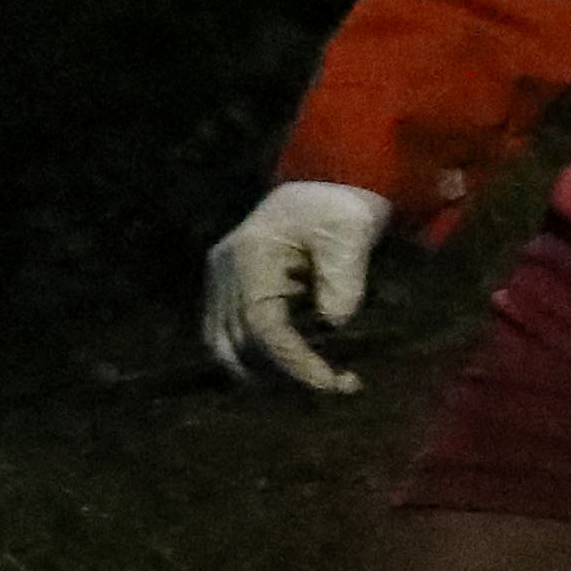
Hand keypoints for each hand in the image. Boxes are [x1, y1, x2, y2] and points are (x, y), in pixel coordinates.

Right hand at [199, 180, 396, 395]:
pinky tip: (299, 364)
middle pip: (238, 345)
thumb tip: (333, 322)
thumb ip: (343, 277)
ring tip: (320, 378)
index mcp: (251, 257)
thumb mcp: (351, 234)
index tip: (329, 382)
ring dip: (267, 372)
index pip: (263, 327)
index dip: (293, 361)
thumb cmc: (339, 208)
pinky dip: (258, 357)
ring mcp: (220, 281)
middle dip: (284, 374)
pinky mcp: (227, 290)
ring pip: (225, 348)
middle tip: (337, 384)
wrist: (322, 187)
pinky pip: (230, 336)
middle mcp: (224, 272)